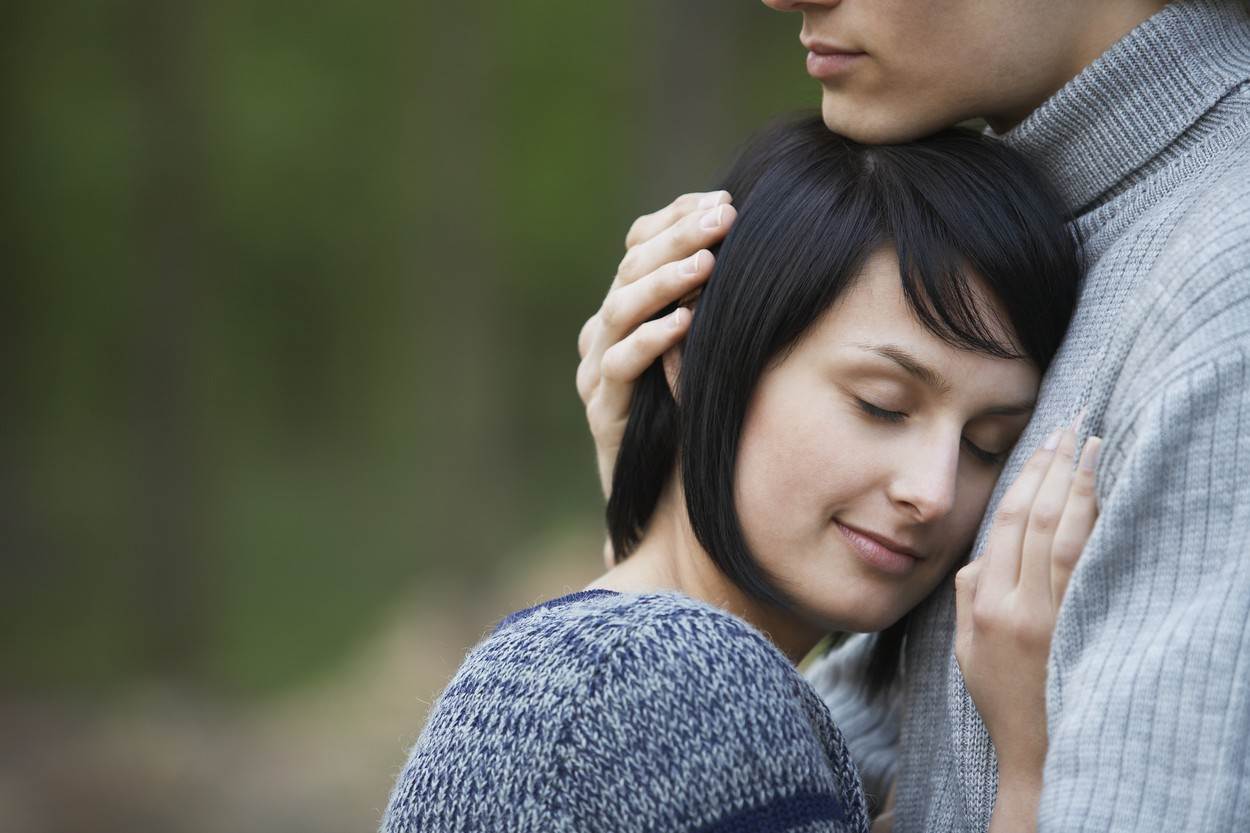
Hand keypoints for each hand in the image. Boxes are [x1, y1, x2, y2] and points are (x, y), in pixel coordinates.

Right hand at [576, 191, 735, 498]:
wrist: (664, 504)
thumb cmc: (695, 420)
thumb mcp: (710, 353)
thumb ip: (720, 306)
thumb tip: (766, 245)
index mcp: (627, 309)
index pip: (639, 244)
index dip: (676, 217)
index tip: (723, 199)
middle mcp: (605, 333)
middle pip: (630, 267)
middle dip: (678, 237)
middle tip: (724, 216)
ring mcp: (598, 371)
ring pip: (619, 310)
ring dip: (665, 282)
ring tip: (707, 261)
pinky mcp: (603, 412)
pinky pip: (620, 367)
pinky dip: (650, 341)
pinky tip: (685, 324)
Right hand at [954, 420, 1101, 785]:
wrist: (1038, 749)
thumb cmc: (1000, 696)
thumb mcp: (964, 647)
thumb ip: (968, 593)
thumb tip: (985, 552)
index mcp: (988, 605)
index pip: (1007, 525)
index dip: (1026, 478)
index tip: (1043, 443)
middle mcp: (1022, 605)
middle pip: (1038, 519)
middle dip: (1055, 467)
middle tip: (1073, 426)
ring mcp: (1057, 618)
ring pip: (1069, 535)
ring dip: (1081, 485)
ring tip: (1093, 447)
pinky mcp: (1084, 629)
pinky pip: (1092, 566)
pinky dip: (1098, 525)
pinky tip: (1106, 496)